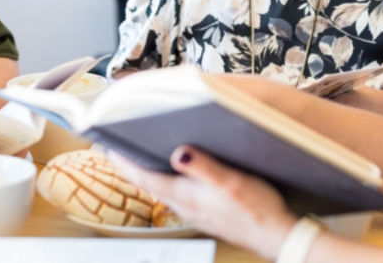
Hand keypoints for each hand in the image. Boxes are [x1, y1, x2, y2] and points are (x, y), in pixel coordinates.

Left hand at [109, 146, 297, 260]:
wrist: (275, 234)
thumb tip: (177, 152)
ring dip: (150, 173)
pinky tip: (178, 175)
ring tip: (143, 156)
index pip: (144, 178)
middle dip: (133, 166)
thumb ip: (202, 166)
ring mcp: (195, 210)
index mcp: (185, 195)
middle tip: (121, 148)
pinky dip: (170, 181)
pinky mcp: (206, 212)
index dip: (124, 162)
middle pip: (149, 183)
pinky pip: (179, 194)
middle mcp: (185, 205)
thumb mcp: (229, 181)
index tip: (108, 148)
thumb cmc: (256, 209)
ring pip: (163, 189)